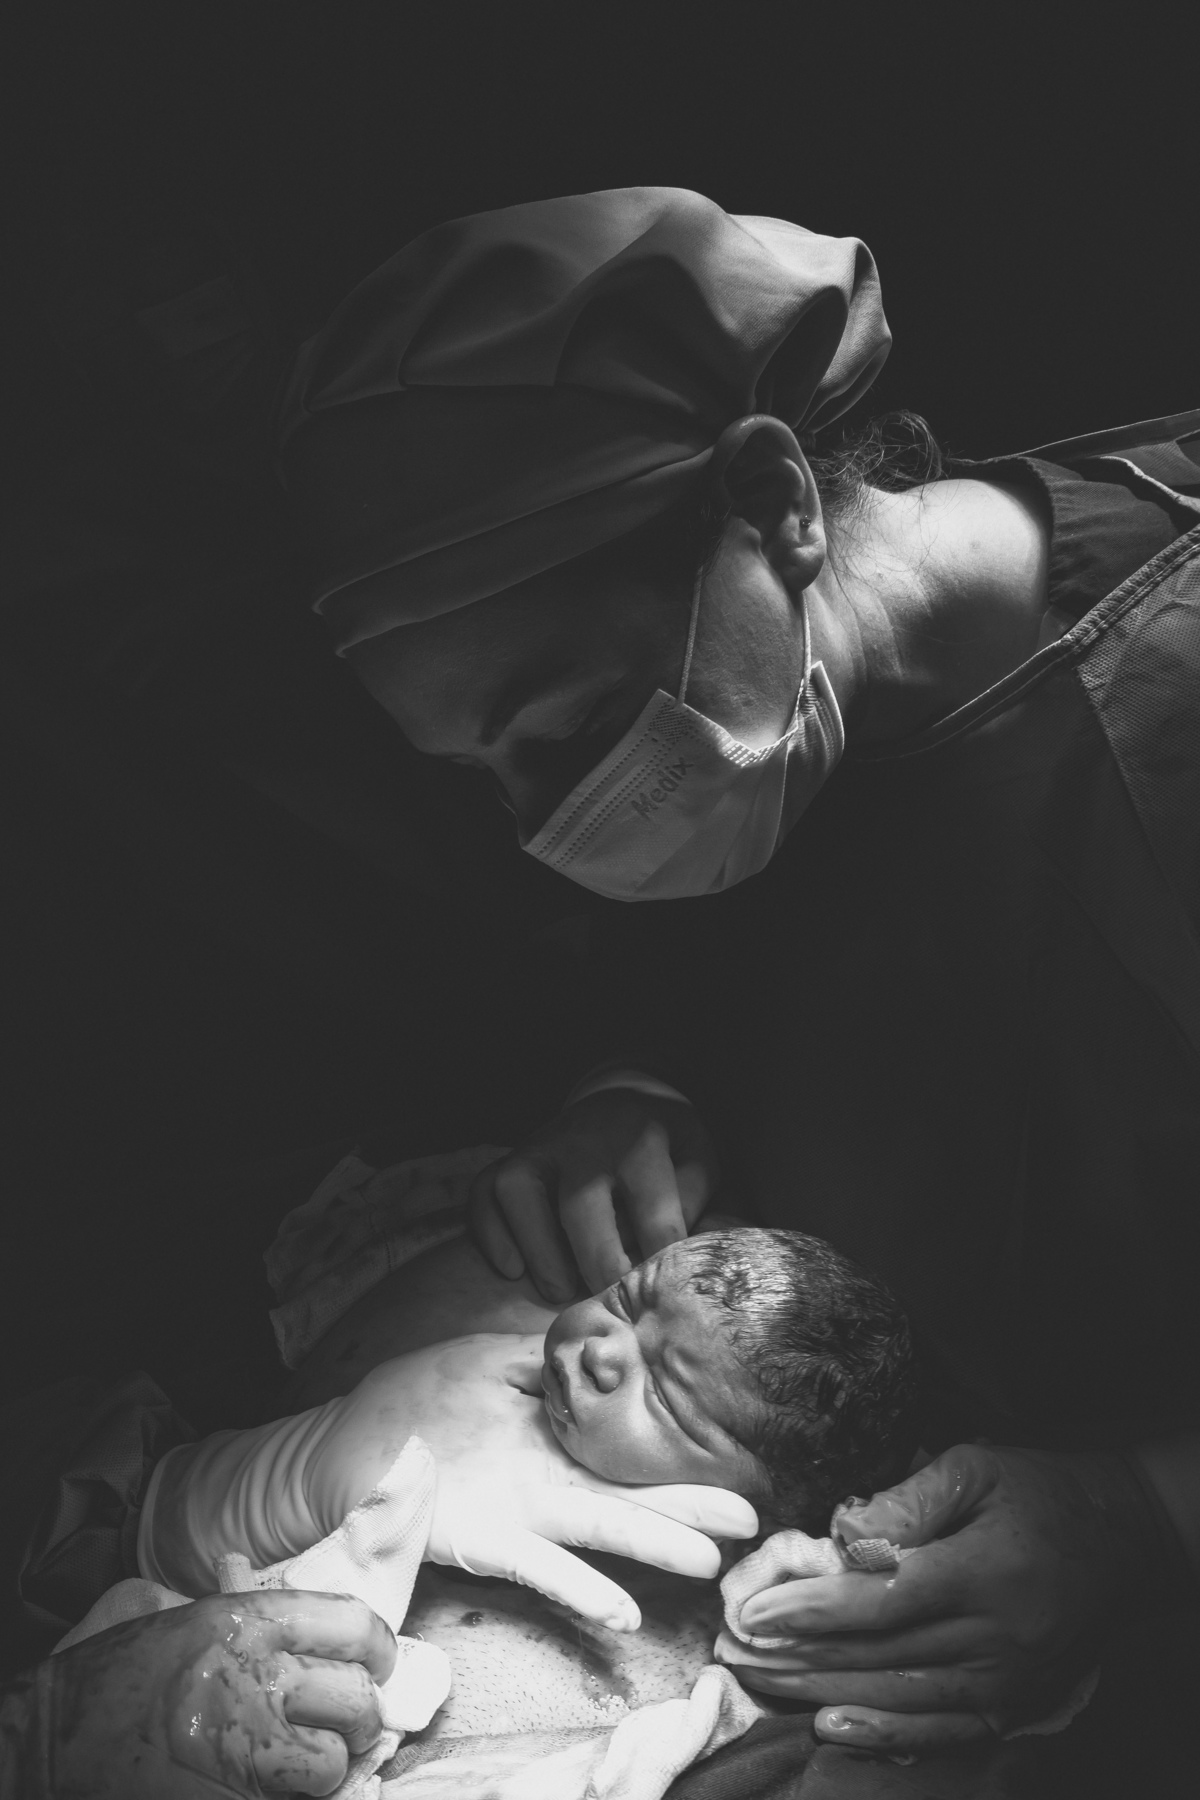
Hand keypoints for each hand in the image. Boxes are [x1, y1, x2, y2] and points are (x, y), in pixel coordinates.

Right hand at [27, 1590, 394, 1796]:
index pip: (348, 1624)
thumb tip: (296, 1622)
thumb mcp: (173, 1615)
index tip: (379, 1664)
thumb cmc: (111, 1677)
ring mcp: (241, 1746)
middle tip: (350, 1726)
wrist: (48, 1744)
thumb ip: (236, 1607)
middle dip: (361, 1716)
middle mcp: (249, 1678)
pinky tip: (277, 1790)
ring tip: (308, 1767)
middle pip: (354, 1696)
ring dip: (328, 1769)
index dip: (377, 1648)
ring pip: (331, 1762)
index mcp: (239, 1622)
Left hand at [314, 1334, 757, 1629]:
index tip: (737, 1454)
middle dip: (693, 1507)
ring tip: (707, 1562)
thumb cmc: (421, 1397)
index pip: (631, 1447)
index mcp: (558, 1440)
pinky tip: (622, 1613)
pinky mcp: (486, 1540)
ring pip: (601, 1530)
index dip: (680, 1453)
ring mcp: (525, 1515)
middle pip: (634, 1494)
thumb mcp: (490, 1356)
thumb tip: (604, 1333)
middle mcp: (553, 1482)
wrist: (352, 1441)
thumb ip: (548, 1351)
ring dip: (654, 1546)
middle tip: (755, 1522)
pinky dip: (581, 1590)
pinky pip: (540, 1569)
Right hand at [469, 1090, 717, 1298]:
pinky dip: (490, 1232)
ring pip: (519, 1190)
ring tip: (558, 1289)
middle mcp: (587, 1140)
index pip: (654, 1213)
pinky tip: (512, 1268)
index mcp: (643, 1141)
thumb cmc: (665, 1144)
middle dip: (596, 1263)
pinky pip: (484, 1192)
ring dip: (537, 1248)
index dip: (657, 1264)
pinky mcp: (511, 1156)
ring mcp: (542, 1145)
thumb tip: (669, 1255)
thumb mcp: (697, 1157)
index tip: (657, 1295)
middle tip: (607, 1300)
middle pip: (581, 1205)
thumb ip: (694, 1199)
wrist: (624, 1098)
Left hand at [715, 1444, 1149, 1756]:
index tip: (751, 1608)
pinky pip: (939, 1729)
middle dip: (794, 1651)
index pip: (880, 1600)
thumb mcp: (976, 1468)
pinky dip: (882, 1733)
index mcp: (981, 1571)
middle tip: (731, 1643)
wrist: (1123, 1539)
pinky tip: (829, 1725)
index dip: (810, 1610)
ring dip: (819, 1689)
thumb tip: (843, 1532)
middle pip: (877, 1654)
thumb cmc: (1039, 1491)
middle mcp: (994, 1638)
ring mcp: (1005, 1680)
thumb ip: (908, 1501)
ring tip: (758, 1674)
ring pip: (897, 1695)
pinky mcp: (1012, 1704)